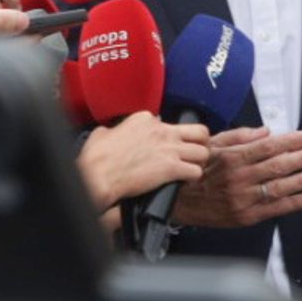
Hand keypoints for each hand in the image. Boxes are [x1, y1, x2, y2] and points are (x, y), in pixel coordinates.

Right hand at [76, 113, 208, 212]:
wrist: (99, 175)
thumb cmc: (97, 157)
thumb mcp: (103, 133)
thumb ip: (115, 130)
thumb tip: (113, 134)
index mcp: (145, 119)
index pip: (172, 123)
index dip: (172, 136)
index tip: (166, 145)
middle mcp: (162, 130)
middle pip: (199, 132)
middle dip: (200, 143)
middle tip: (194, 153)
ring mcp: (169, 148)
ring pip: (203, 152)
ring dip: (199, 162)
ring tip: (191, 169)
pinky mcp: (171, 168)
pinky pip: (196, 172)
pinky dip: (193, 178)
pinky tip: (184, 181)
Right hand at [171, 126, 301, 228]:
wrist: (176, 201)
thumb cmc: (195, 171)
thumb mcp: (211, 146)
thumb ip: (238, 137)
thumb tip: (266, 132)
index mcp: (232, 158)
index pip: (270, 147)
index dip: (294, 141)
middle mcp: (240, 178)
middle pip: (279, 166)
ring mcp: (244, 199)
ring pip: (280, 187)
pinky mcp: (245, 216)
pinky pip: (275, 209)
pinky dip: (295, 203)